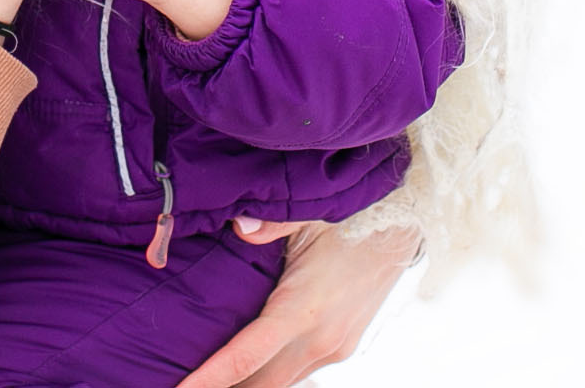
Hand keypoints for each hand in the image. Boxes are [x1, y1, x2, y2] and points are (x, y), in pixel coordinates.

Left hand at [175, 220, 419, 387]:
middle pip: (261, 384)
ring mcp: (335, 348)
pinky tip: (246, 372)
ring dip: (247, 386)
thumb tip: (240, 225)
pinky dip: (268, 375)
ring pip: (280, 382)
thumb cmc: (351, 218)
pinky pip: (298, 371)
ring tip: (210, 383)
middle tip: (181, 387)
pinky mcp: (342, 347)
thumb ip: (272, 223)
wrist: (403, 230)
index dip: (209, 378)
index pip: (245, 356)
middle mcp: (320, 339)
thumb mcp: (309, 214)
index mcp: (304, 309)